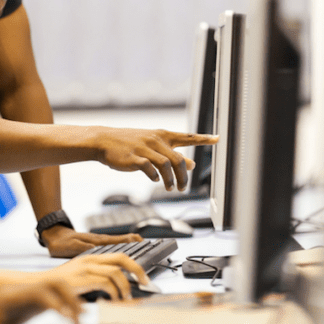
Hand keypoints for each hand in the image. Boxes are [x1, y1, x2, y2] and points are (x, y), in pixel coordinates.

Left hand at [0, 281, 82, 323]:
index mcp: (11, 294)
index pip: (38, 291)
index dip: (54, 302)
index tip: (67, 318)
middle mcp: (24, 290)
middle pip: (54, 283)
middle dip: (70, 298)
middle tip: (81, 319)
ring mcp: (30, 294)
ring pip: (58, 288)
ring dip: (72, 301)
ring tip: (81, 323)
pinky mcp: (34, 302)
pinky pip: (56, 299)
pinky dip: (68, 308)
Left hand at [41, 224, 141, 257]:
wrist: (53, 236)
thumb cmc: (60, 243)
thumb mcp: (69, 247)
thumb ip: (81, 248)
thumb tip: (93, 248)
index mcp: (94, 241)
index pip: (114, 241)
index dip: (126, 241)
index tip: (138, 240)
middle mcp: (98, 241)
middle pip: (118, 240)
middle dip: (132, 241)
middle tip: (145, 241)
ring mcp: (96, 241)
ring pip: (115, 242)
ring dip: (127, 242)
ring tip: (139, 243)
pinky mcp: (93, 244)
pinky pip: (109, 244)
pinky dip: (119, 244)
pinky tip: (122, 247)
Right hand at [42, 253, 147, 300]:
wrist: (38, 287)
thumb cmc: (59, 287)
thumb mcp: (80, 278)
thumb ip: (96, 278)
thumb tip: (116, 288)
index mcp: (91, 258)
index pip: (119, 256)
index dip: (134, 265)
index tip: (143, 276)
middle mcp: (90, 260)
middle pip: (121, 258)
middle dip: (137, 270)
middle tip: (145, 282)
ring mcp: (86, 268)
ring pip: (116, 272)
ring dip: (125, 286)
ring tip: (125, 297)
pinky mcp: (82, 279)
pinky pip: (106, 282)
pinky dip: (114, 292)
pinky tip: (113, 299)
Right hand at [93, 129, 218, 190]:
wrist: (104, 140)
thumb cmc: (130, 143)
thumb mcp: (153, 146)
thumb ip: (172, 154)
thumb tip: (192, 164)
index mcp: (162, 135)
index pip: (187, 136)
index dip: (204, 139)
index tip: (218, 139)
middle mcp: (156, 140)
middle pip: (178, 159)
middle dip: (183, 176)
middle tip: (183, 187)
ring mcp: (145, 148)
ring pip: (166, 165)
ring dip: (171, 180)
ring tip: (171, 188)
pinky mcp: (134, 157)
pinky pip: (149, 168)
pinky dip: (155, 176)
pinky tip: (156, 180)